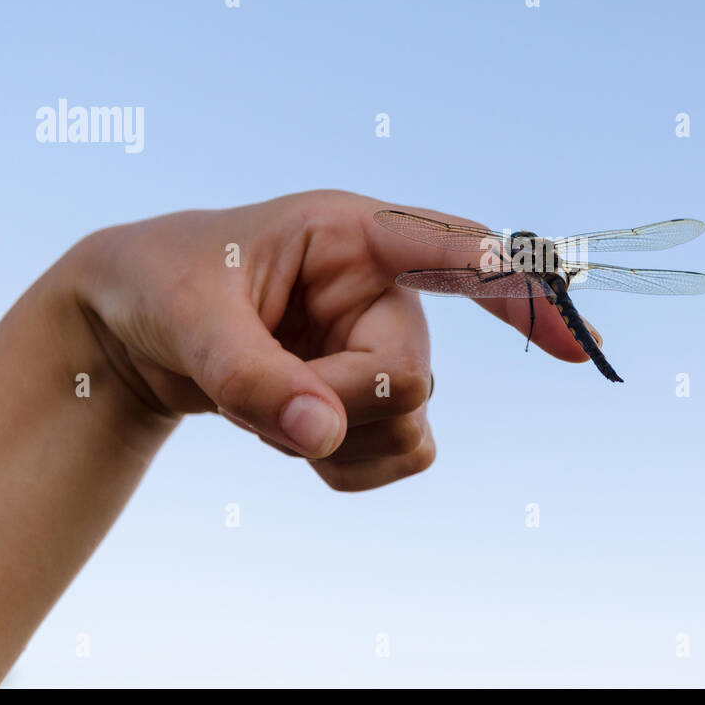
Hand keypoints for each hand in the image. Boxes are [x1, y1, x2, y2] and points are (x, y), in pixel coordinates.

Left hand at [71, 190, 591, 490]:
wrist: (129, 329)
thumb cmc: (161, 287)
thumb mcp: (191, 322)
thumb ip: (254, 377)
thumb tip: (322, 437)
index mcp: (352, 235)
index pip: (456, 250)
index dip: (518, 291)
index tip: (575, 338)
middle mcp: (381, 290)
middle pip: (412, 373)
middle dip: (338, 405)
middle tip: (267, 402)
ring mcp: (380, 346)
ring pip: (410, 424)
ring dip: (337, 441)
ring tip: (264, 412)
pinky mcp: (368, 397)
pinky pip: (399, 456)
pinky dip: (345, 468)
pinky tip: (292, 440)